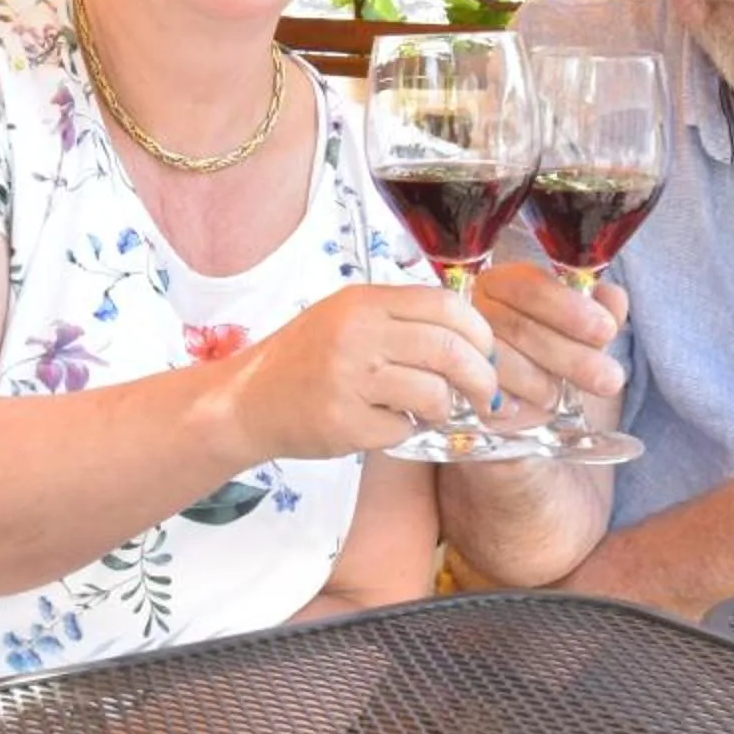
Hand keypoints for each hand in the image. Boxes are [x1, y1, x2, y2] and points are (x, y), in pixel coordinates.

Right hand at [220, 283, 497, 462]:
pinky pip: (403, 428)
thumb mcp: (347, 317)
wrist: (247, 401)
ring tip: (427, 411)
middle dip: (481, 379)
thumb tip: (471, 336)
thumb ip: (400, 318)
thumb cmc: (305, 359)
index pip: (446, 306)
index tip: (486, 354)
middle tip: (484, 395)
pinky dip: (405, 431)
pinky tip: (384, 423)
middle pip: (450, 351)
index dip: (479, 333)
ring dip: (443, 409)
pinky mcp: (344, 422)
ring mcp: (349, 379)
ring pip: (434, 394)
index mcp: (363, 302)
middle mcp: (357, 335)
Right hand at [469, 263, 627, 427]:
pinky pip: (486, 400)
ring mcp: (457, 351)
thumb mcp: (586, 332)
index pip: (528, 286)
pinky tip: (533, 412)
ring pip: (500, 364)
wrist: (540, 415)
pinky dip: (516, 408)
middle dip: (571, 356)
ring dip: (542, 383)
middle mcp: (472, 311)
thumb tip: (612, 299)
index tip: (607, 331)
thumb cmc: (561, 358)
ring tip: (563, 396)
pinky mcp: (455, 395)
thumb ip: (602, 310)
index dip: (568, 307)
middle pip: (517, 328)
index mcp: (502, 284)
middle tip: (610, 379)